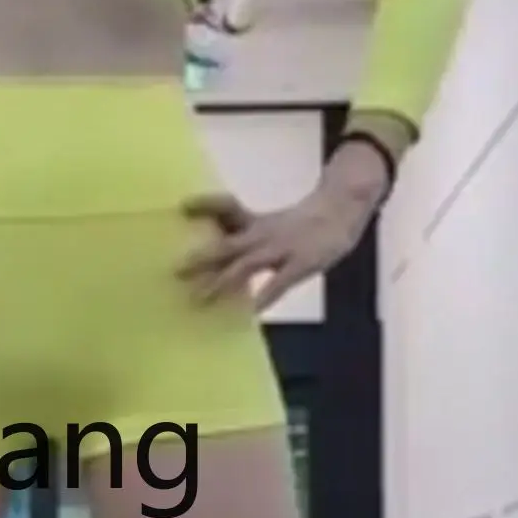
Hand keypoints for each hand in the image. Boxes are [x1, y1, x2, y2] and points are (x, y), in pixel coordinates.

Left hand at [179, 168, 379, 312]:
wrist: (343, 210)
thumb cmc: (302, 224)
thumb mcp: (269, 224)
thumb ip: (242, 232)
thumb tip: (211, 248)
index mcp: (256, 222)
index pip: (227, 207)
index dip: (205, 205)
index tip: (182, 206)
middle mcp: (264, 234)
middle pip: (228, 245)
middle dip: (201, 259)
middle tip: (174, 271)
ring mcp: (282, 249)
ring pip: (247, 265)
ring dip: (222, 281)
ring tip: (199, 298)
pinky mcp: (302, 264)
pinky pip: (280, 283)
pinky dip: (265, 297)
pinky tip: (250, 312)